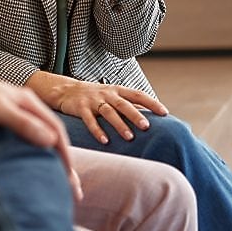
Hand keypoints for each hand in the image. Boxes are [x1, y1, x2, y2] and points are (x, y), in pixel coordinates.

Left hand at [0, 75, 81, 199]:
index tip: (70, 178)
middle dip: (61, 161)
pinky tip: (29, 171)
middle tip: (70, 188)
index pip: (55, 129)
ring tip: (54, 184)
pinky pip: (21, 145)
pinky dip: (30, 159)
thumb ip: (20, 121)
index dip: (65, 154)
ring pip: (36, 141)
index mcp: (25, 99)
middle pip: (49, 136)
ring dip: (46, 161)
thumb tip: (50, 140)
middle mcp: (21, 107)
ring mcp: (9, 117)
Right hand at [27, 71, 167, 144]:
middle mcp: (107, 94)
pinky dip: (97, 130)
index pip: (138, 94)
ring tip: (129, 137)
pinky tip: (104, 140)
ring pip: (108, 112)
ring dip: (119, 125)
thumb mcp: (112, 95)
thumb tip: (153, 117)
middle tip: (147, 126)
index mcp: (117, 90)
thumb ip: (129, 104)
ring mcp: (93, 100)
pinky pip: (89, 120)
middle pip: (123, 104)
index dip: (151, 103)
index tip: (165, 113)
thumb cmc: (95, 96)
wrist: (66, 90)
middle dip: (135, 115)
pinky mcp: (80, 108)